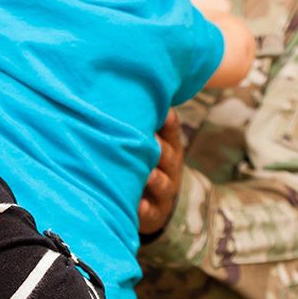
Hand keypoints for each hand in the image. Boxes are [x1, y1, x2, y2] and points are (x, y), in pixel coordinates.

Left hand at [139, 110, 183, 234]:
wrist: (151, 206)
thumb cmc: (143, 162)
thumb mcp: (149, 141)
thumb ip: (141, 119)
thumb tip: (126, 85)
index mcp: (169, 146)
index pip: (171, 131)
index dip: (168, 122)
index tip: (162, 112)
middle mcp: (169, 168)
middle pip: (169, 157)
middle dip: (161, 149)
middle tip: (153, 141)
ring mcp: (164, 191)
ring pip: (163, 184)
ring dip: (156, 179)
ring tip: (149, 175)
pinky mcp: (154, 213)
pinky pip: (150, 211)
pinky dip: (144, 208)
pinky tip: (138, 205)